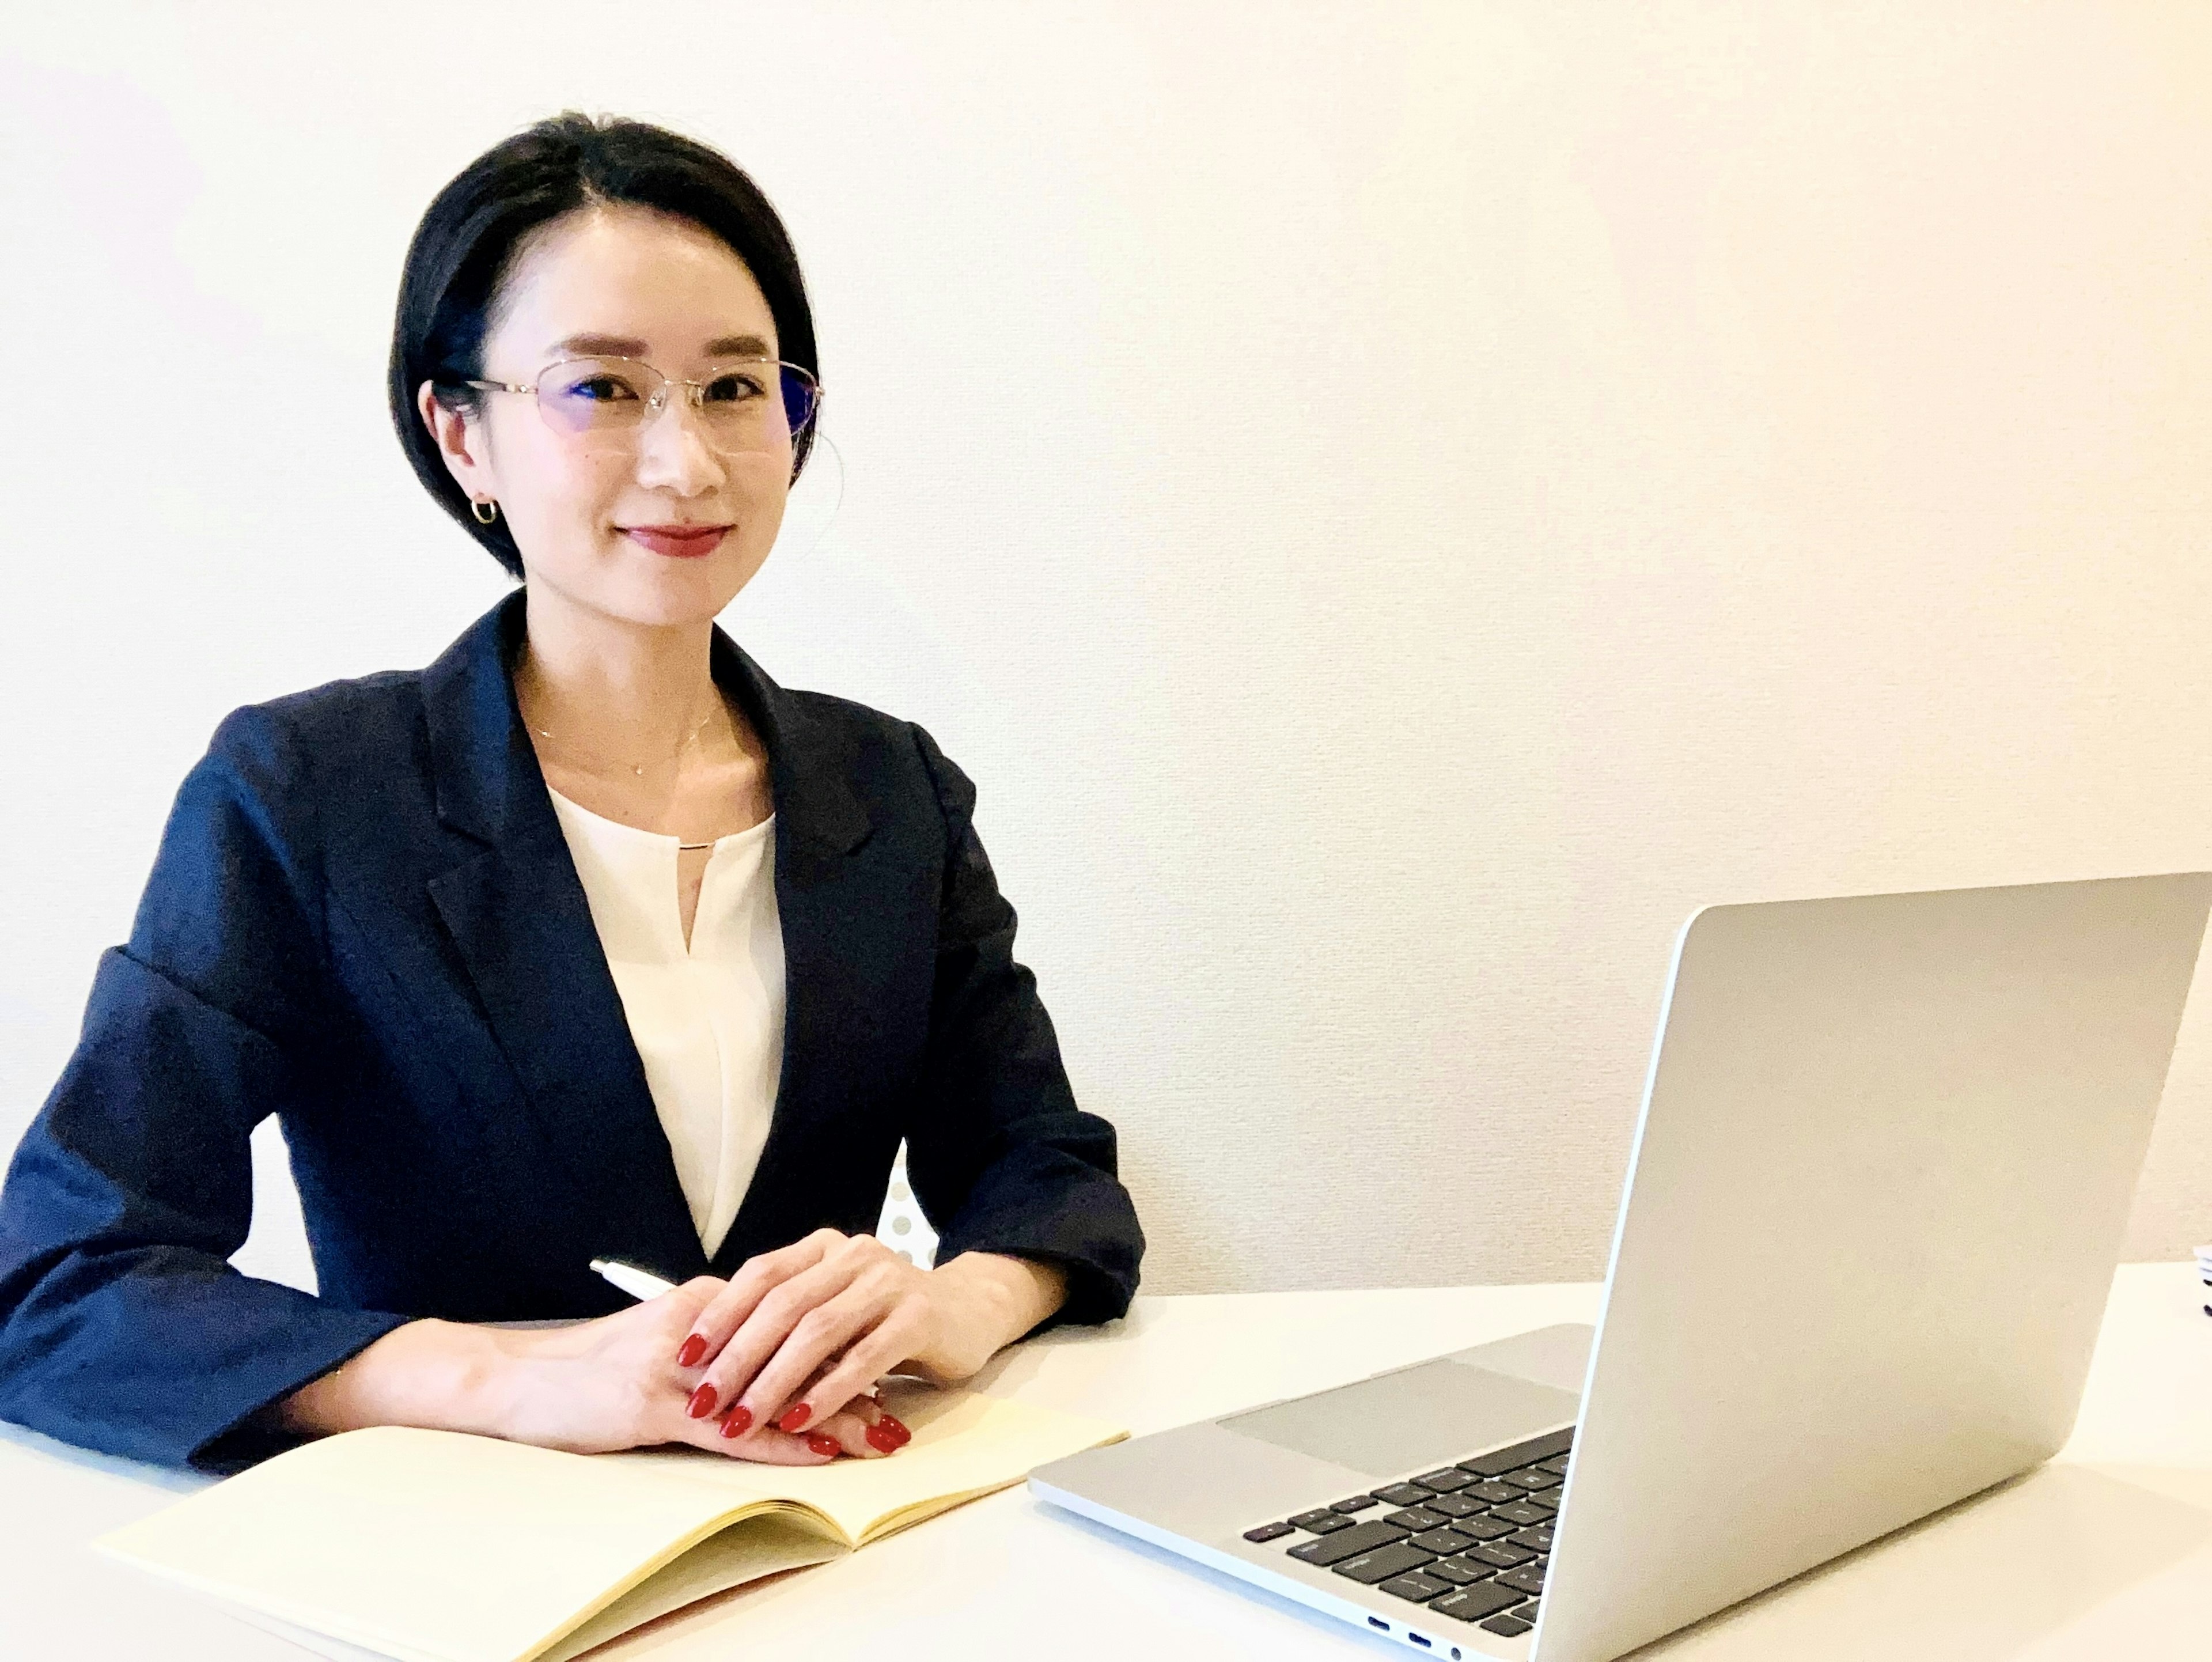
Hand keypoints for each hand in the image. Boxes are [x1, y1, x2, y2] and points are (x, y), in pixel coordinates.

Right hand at [491, 1280, 904, 1460]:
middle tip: (899, 1403)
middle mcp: (700, 1325)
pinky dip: (784, 1441)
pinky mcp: (655, 1407)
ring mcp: (678, 1366)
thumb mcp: (660, 1335)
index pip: (790, 1319)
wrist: (519, 1380)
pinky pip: (735, 1429)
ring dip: (833, 1414)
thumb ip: (714, 1335)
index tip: (885, 1359)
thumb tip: (769, 1346)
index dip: (841, 1341)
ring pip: (775, 1388)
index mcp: (704, 1300)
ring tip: (882, 1434)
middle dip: (853, 1379)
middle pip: (796, 1350)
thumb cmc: (591, 1366)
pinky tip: (823, 1451)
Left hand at [672, 1230, 1066, 1446]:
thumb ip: (788, 1316)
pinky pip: (865, 1357)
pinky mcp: (920, 1318)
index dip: (721, 1313)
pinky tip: (801, 1422)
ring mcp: (889, 1283)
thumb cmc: (885, 1318)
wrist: (968, 1312)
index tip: (684, 1356)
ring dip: (774, 1381)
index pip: (762, 1274)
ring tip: (742, 1422)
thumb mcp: (834, 1305)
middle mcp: (854, 1255)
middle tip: (703, 1402)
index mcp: (824, 1248)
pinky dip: (829, 1391)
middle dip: (737, 1358)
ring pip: (818, 1331)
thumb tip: (711, 1357)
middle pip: (783, 1305)